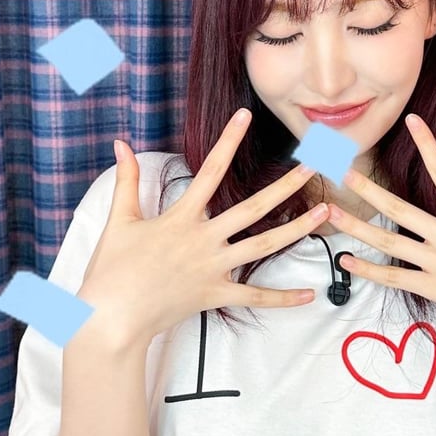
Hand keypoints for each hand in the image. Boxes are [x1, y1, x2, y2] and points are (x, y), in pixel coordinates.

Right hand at [76, 109, 331, 349]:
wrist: (111, 318)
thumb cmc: (111, 270)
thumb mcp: (118, 221)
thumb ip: (126, 180)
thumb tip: (121, 144)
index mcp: (180, 218)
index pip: (210, 171)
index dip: (227, 141)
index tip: (245, 116)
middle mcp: (203, 240)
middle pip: (253, 208)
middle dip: (285, 186)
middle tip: (313, 166)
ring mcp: (212, 268)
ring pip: (263, 247)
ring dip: (296, 229)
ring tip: (324, 213)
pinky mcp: (214, 295)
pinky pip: (254, 297)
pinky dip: (282, 298)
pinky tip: (309, 294)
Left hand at [325, 114, 435, 349]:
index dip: (428, 144)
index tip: (412, 121)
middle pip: (400, 209)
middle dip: (369, 190)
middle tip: (343, 172)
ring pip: (389, 243)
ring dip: (358, 227)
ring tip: (332, 214)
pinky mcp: (432, 289)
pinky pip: (394, 278)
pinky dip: (369, 271)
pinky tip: (346, 261)